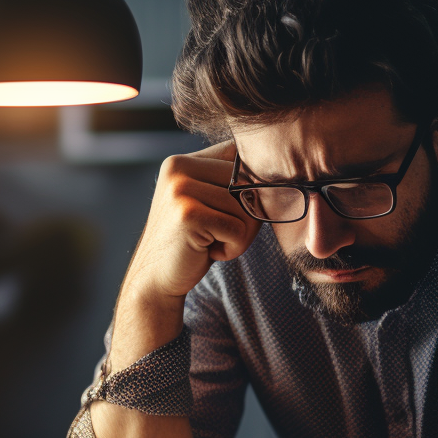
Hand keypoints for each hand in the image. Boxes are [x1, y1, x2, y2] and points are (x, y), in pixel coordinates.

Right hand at [123, 141, 260, 305]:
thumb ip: (234, 182)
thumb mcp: (209, 203)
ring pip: (247, 207)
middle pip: (248, 182)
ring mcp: (180, 189)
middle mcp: (179, 166)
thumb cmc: (192, 242)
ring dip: (239, 235)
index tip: (226, 213)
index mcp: (184, 160)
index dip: (248, 189)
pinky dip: (232, 248)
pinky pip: (239, 229)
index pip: (242, 157)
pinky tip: (207, 251)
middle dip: (245, 216)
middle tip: (216, 233)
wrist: (155, 279)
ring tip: (209, 242)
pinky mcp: (187, 214)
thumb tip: (282, 178)